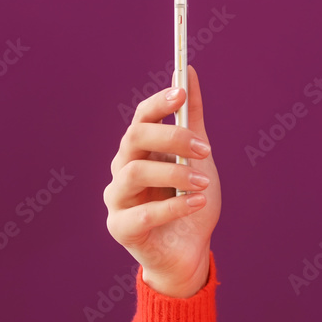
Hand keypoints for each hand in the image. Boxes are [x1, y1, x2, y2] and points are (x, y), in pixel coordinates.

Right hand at [104, 65, 221, 296]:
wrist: (191, 250)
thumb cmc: (191, 201)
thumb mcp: (199, 158)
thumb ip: (193, 119)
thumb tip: (189, 72)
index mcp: (139, 151)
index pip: (140, 118)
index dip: (158, 103)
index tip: (181, 94)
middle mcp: (122, 170)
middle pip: (134, 138)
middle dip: (171, 138)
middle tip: (204, 149)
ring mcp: (117, 199)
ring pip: (134, 173)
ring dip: (176, 174)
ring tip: (204, 183)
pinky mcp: (120, 229)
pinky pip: (144, 214)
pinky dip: (175, 205)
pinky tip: (198, 203)